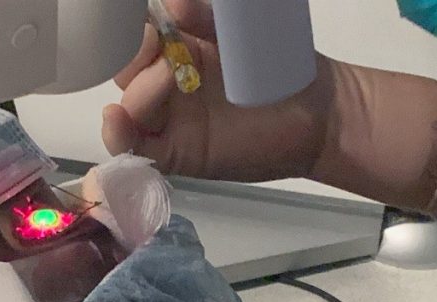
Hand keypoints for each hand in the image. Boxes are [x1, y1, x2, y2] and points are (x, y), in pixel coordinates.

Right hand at [102, 0, 334, 181]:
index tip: (145, 26)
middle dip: (130, 58)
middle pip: (124, 72)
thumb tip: (172, 1)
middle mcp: (166, 83)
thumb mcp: (241, 32)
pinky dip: (117, 135)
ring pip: (126, 108)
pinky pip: (133, 147)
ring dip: (137, 93)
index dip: (130, 31)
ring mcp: (169, 119)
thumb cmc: (283, 68)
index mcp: (177, 47)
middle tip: (156, 48)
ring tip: (169, 80)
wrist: (319, 116)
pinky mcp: (174, 152)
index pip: (135, 37)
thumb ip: (205, 19)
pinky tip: (117, 120)